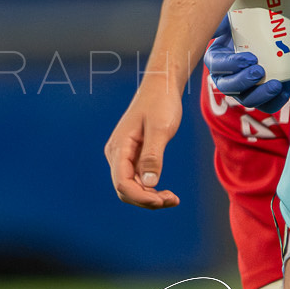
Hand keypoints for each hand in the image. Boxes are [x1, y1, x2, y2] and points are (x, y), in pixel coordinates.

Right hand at [105, 67, 183, 207]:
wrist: (160, 87)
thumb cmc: (161, 104)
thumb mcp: (160, 129)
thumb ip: (153, 156)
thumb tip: (149, 184)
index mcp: (119, 147)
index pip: (122, 183)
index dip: (141, 197)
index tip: (163, 201)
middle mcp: (116, 154)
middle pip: (124, 189)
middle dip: (146, 200)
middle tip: (173, 200)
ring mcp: (123, 156)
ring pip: (130, 187)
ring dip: (149, 197)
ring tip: (173, 198)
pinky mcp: (132, 156)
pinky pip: (136, 180)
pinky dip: (150, 189)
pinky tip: (166, 191)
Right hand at [205, 18, 289, 113]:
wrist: (265, 31)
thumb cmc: (244, 23)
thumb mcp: (229, 17)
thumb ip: (220, 18)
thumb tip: (219, 18)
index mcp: (215, 59)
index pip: (217, 66)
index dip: (231, 65)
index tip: (250, 57)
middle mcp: (226, 78)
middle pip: (230, 88)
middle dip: (244, 82)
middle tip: (260, 71)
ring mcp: (244, 89)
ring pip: (248, 100)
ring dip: (261, 95)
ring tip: (276, 85)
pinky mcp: (261, 94)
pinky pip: (267, 105)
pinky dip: (276, 100)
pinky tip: (285, 88)